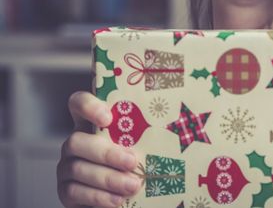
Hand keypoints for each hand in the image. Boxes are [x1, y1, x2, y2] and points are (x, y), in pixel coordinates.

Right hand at [57, 91, 141, 207]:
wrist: (121, 196)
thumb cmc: (132, 162)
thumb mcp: (138, 144)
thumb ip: (142, 133)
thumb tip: (175, 122)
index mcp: (91, 124)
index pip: (79, 104)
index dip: (88, 106)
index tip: (108, 118)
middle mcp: (76, 143)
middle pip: (76, 141)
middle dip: (106, 153)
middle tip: (133, 162)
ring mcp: (66, 167)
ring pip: (77, 169)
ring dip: (108, 179)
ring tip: (133, 185)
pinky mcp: (66, 190)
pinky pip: (75, 192)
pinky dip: (99, 197)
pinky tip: (117, 200)